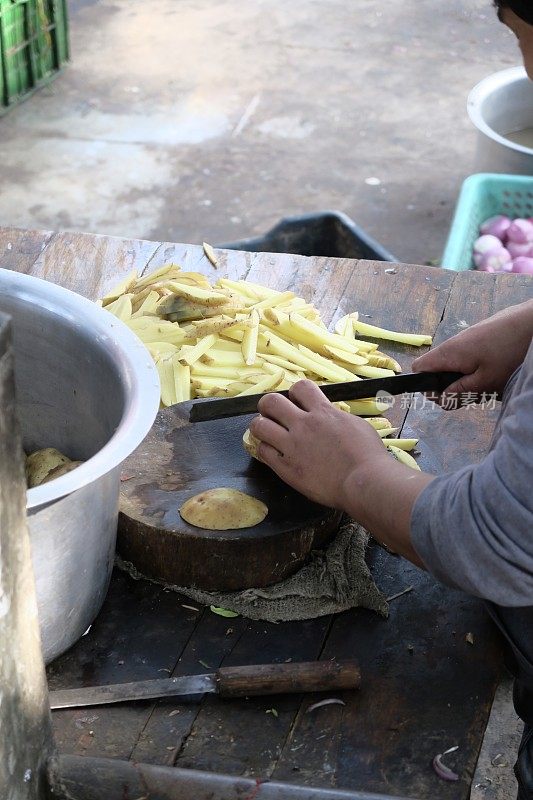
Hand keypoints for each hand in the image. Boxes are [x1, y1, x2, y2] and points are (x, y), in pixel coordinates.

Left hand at [251, 380, 431, 564]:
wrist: (363, 482)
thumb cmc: (368, 455)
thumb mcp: (355, 425)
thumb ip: (336, 418)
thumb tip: (330, 416)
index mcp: (322, 412)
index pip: (300, 387)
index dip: (296, 393)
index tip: (299, 402)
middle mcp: (303, 425)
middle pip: (271, 401)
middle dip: (269, 405)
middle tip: (274, 414)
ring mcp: (292, 446)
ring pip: (259, 425)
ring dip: (261, 425)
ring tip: (268, 432)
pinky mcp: (286, 468)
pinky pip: (263, 451)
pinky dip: (265, 449)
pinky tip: (272, 453)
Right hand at [412, 299, 532, 396]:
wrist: (530, 322)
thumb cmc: (508, 352)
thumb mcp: (485, 381)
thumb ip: (459, 392)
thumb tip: (440, 400)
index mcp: (447, 354)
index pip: (418, 370)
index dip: (427, 386)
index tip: (448, 394)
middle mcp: (451, 344)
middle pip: (438, 370)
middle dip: (452, 386)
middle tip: (475, 391)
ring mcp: (465, 339)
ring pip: (455, 366)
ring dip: (468, 379)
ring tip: (490, 382)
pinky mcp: (478, 337)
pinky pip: (469, 358)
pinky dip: (478, 368)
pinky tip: (496, 371)